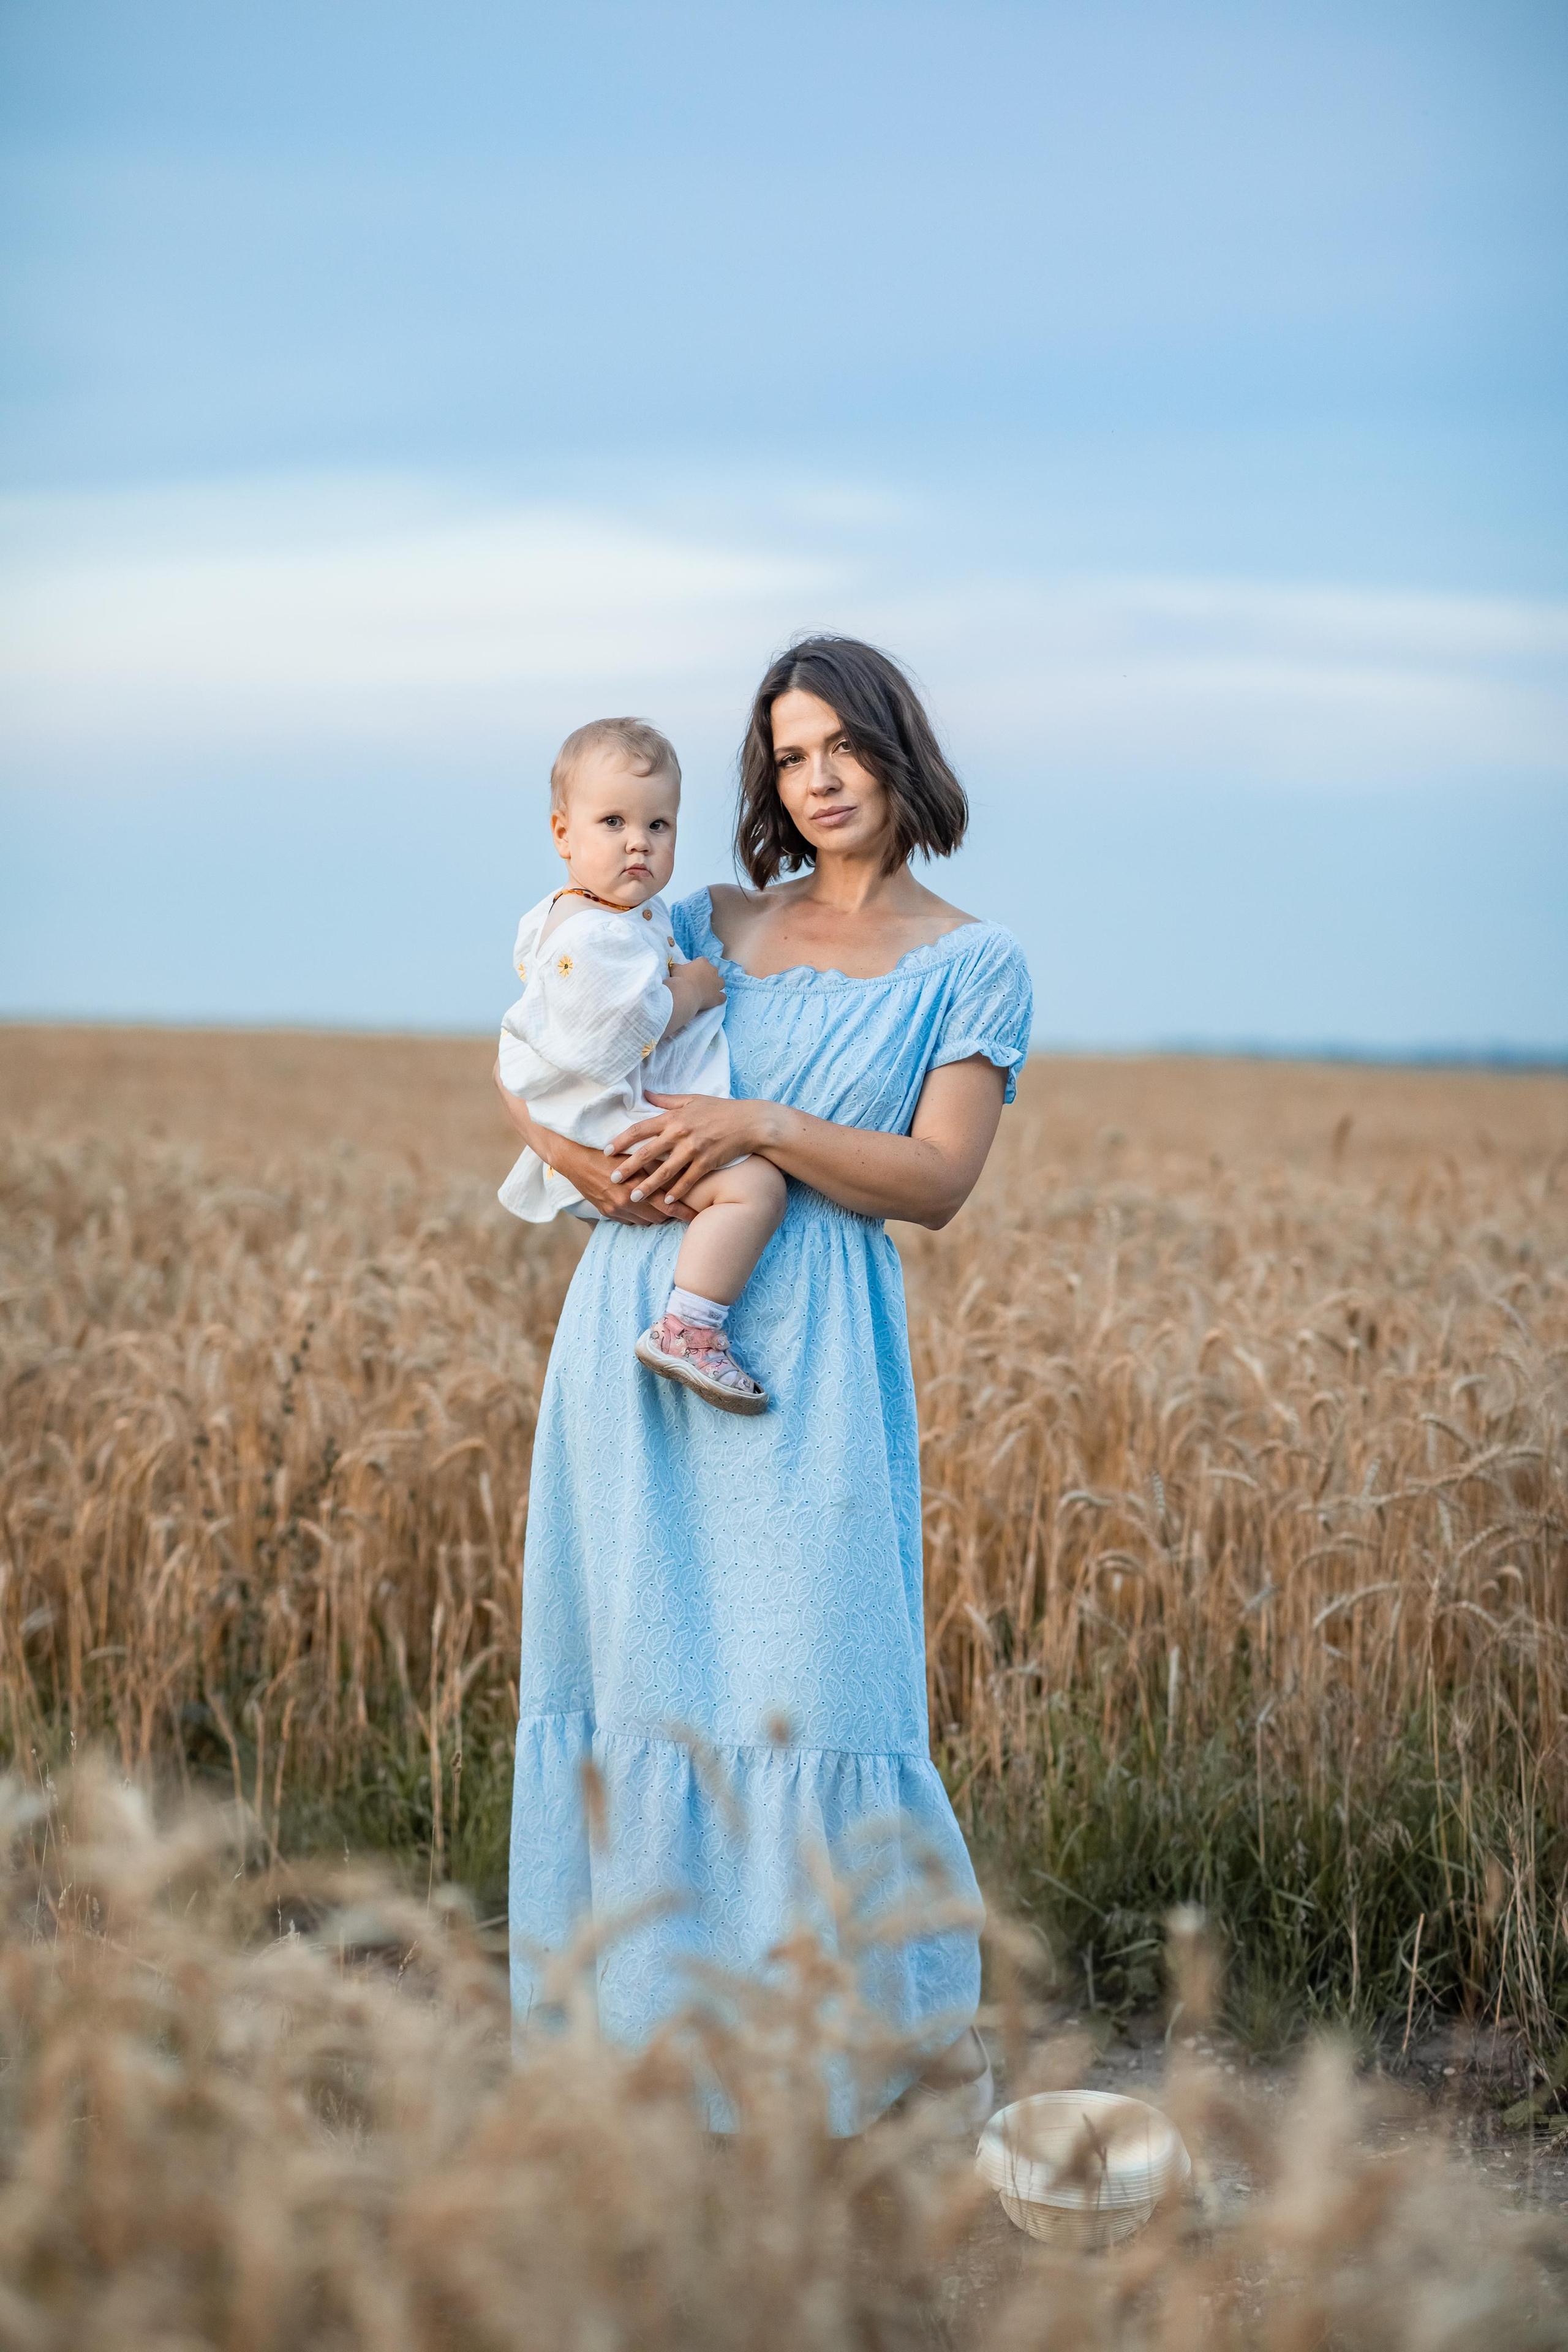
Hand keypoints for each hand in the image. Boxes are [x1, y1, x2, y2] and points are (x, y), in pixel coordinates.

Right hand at [492, 1062, 692, 1223]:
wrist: (573, 1156)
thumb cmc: (607, 1150)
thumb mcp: (635, 1155)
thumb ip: (656, 1166)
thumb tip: (679, 1170)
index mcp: (636, 1187)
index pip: (667, 1206)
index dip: (684, 1213)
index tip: (698, 1217)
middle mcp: (626, 1203)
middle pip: (658, 1218)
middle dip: (669, 1214)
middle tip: (680, 1208)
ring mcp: (614, 1210)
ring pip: (644, 1221)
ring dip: (653, 1216)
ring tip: (661, 1207)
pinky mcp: (605, 1212)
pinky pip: (628, 1221)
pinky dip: (637, 1216)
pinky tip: (640, 1207)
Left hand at [607, 1092, 778, 1206]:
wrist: (749, 1122)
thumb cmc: (721, 1109)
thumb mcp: (692, 1099)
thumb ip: (666, 1099)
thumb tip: (645, 1092)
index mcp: (674, 1117)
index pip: (640, 1129)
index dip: (621, 1140)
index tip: (606, 1150)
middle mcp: (680, 1133)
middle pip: (647, 1153)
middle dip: (627, 1167)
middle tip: (612, 1179)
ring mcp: (694, 1149)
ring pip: (665, 1171)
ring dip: (647, 1185)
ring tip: (633, 1196)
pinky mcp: (707, 1162)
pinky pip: (688, 1180)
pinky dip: (677, 1191)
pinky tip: (666, 1201)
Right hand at [663, 955, 725, 1034]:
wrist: (686, 993)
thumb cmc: (680, 979)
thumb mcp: (675, 969)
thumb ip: (677, 966)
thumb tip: (675, 967)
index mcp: (703, 962)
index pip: (703, 962)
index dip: (698, 968)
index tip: (693, 973)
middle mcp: (713, 971)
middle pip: (713, 971)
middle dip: (708, 976)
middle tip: (699, 982)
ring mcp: (717, 984)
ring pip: (721, 982)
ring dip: (716, 985)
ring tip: (708, 990)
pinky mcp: (718, 996)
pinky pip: (722, 997)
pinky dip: (719, 998)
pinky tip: (714, 1000)